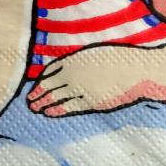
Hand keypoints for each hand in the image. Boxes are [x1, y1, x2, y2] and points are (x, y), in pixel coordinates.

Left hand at [26, 45, 146, 116]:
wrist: (136, 70)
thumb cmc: (119, 57)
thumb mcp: (94, 52)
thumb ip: (78, 60)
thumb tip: (65, 68)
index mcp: (74, 59)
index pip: (50, 71)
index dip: (40, 79)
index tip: (35, 85)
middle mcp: (73, 73)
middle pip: (49, 85)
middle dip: (37, 93)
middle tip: (29, 100)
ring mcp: (80, 89)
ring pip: (55, 98)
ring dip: (42, 104)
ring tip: (34, 108)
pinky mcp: (89, 102)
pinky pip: (68, 107)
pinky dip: (56, 110)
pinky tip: (49, 113)